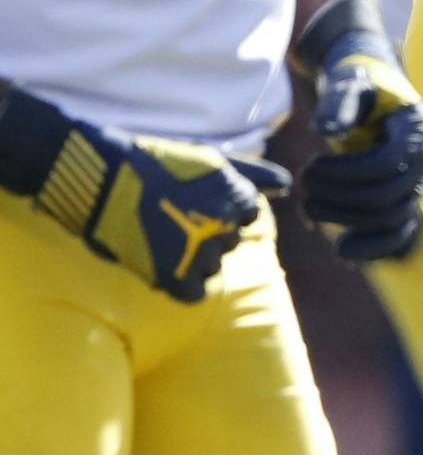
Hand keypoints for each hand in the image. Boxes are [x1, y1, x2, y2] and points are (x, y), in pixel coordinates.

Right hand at [0, 88, 286, 302]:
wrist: (102, 176)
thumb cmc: (160, 163)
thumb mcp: (212, 161)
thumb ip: (255, 174)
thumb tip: (289, 184)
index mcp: (238, 196)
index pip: (250, 214)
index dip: (227, 210)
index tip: (200, 203)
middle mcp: (225, 226)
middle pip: (231, 242)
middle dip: (210, 234)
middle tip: (176, 219)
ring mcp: (197, 253)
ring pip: (214, 267)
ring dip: (196, 259)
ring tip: (165, 238)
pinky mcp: (170, 277)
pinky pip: (195, 292)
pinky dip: (184, 284)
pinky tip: (165, 264)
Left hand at [296, 0, 422, 262]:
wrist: (372, 92)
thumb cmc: (358, 83)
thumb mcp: (348, 83)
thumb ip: (338, 102)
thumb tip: (325, 129)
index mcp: (415, 129)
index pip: (388, 164)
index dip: (347, 172)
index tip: (312, 164)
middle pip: (388, 197)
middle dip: (339, 197)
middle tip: (304, 183)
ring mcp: (416, 184)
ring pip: (391, 219)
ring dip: (347, 220)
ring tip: (309, 208)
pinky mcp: (403, 202)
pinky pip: (400, 236)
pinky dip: (375, 249)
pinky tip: (343, 250)